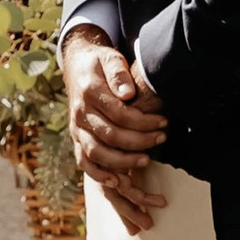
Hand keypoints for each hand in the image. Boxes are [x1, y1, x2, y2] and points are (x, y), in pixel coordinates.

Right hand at [64, 30, 168, 234]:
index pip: (119, 114)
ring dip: (122, 160)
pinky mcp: (76, 138)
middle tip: (162, 138)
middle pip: (110, 135)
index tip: (164, 122)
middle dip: (139, 141)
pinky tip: (117, 181)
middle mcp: (80, 113)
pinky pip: (83, 161)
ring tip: (146, 160)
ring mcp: (76, 128)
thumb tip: (128, 93)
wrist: (77, 66)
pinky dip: (98, 174)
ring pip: (96, 152)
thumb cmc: (100, 63)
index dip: (143, 121)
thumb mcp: (110, 58)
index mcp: (89, 92)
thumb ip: (118, 73)